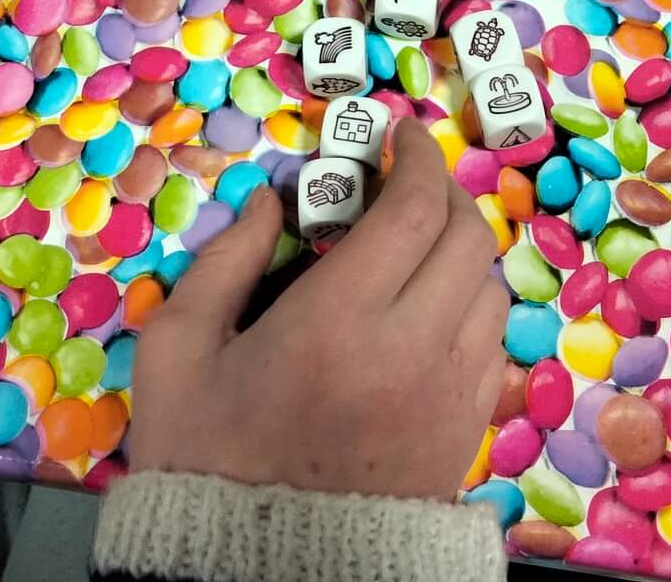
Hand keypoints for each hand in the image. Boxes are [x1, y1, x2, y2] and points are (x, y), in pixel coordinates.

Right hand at [127, 120, 507, 498]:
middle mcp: (411, 351)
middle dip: (445, 193)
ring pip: (490, 291)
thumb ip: (221, 264)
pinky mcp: (463, 435)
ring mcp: (447, 397)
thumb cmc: (204, 459)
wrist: (255, 570)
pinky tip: (433, 307)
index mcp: (338, 322)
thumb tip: (267, 201)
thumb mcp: (177, 353)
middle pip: (467, 239)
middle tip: (410, 180)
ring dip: (462, 250)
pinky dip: (473, 308)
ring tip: (421, 242)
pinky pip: (493, 346)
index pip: (414, 209)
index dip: (416, 157)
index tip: (400, 133)